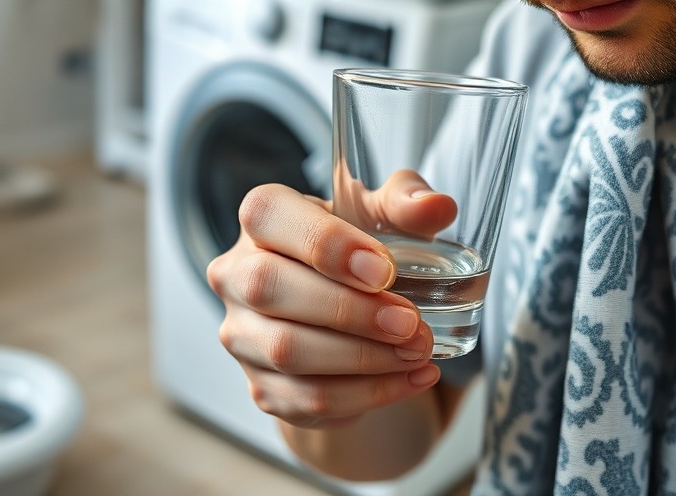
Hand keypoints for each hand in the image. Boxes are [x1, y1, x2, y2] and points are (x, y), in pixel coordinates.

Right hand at [207, 171, 457, 429]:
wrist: (344, 312)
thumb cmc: (356, 251)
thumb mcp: (382, 217)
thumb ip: (407, 203)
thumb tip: (439, 207)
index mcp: (262, 218)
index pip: (268, 215)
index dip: (326, 243)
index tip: (384, 270)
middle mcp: (236, 274)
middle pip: (269, 288)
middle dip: (349, 311)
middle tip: (410, 323)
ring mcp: (242, 335)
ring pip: (286, 350)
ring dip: (362, 358)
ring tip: (417, 352)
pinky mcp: (261, 386)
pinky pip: (307, 398)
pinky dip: (367, 394)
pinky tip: (410, 378)